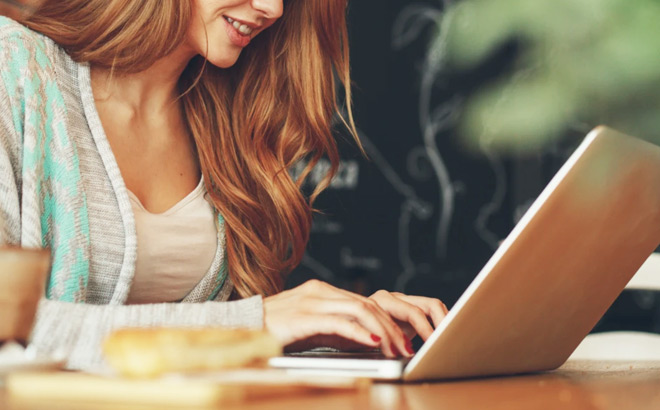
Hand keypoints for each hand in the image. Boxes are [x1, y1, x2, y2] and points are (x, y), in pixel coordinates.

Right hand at [263, 280, 447, 356]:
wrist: (240, 327)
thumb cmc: (275, 331)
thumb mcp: (311, 327)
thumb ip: (337, 328)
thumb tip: (368, 340)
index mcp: (323, 291)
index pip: (365, 302)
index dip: (389, 321)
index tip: (404, 339)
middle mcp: (320, 291)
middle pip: (368, 304)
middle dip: (392, 327)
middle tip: (407, 348)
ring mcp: (311, 301)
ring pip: (359, 310)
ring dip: (383, 331)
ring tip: (396, 349)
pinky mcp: (303, 316)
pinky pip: (338, 321)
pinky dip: (359, 332)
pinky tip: (373, 342)